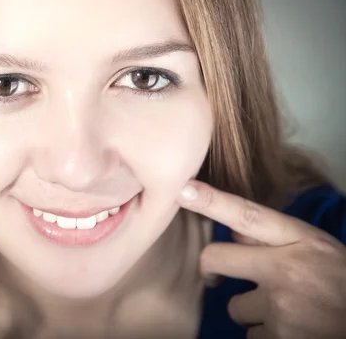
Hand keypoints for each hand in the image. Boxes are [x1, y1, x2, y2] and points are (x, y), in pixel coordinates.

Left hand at [177, 180, 345, 338]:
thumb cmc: (340, 283)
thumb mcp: (317, 248)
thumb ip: (274, 238)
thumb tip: (233, 232)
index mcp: (299, 239)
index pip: (246, 215)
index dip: (212, 201)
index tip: (183, 189)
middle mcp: (286, 269)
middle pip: (215, 258)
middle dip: (212, 269)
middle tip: (218, 277)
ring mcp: (280, 306)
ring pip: (235, 306)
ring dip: (253, 311)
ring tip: (287, 312)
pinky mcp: (278, 337)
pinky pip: (251, 334)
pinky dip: (267, 335)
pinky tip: (293, 330)